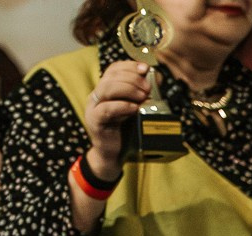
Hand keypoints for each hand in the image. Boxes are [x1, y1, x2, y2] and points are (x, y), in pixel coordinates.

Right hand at [83, 60, 153, 176]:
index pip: (114, 69)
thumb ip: (142, 94)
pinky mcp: (94, 121)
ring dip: (128, 89)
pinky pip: (105, 109)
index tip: (146, 69)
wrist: (114, 154)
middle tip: (148, 88)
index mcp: (106, 89)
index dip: (129, 66)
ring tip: (143, 97)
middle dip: (132, 79)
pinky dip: (121, 106)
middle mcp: (98, 95)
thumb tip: (157, 79)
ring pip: (107, 89)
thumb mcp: (136, 109)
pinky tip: (134, 108)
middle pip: (111, 77)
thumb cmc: (126, 130)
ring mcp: (93, 107)